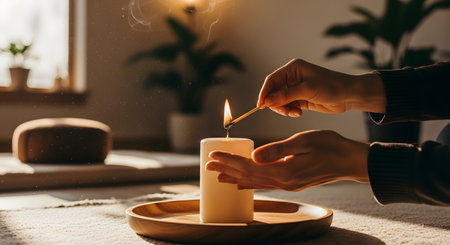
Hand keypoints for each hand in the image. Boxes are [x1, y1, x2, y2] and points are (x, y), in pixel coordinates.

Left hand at [206, 130, 368, 190]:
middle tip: (207, 165)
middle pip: (247, 176)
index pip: (248, 166)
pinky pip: (264, 183)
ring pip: (254, 181)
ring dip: (234, 177)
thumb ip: (277, 151)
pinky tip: (241, 184)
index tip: (213, 155)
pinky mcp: (291, 182)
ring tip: (218, 176)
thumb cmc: (330, 146)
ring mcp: (287, 184)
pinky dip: (249, 182)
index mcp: (283, 171)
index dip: (229, 160)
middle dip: (226, 169)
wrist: (350, 161)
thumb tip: (253, 157)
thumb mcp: (304, 142)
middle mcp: (282, 181)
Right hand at [257, 59, 385, 116]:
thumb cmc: (331, 87)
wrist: (349, 95)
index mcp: (293, 68)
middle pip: (274, 91)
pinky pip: (287, 106)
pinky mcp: (300, 98)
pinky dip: (290, 111)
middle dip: (276, 103)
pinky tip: (298, 113)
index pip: (272, 80)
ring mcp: (296, 88)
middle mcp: (293, 77)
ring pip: (279, 100)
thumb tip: (268, 101)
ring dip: (284, 109)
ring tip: (294, 113)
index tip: (260, 105)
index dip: (264, 92)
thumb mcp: (307, 91)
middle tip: (284, 112)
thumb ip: (286, 96)